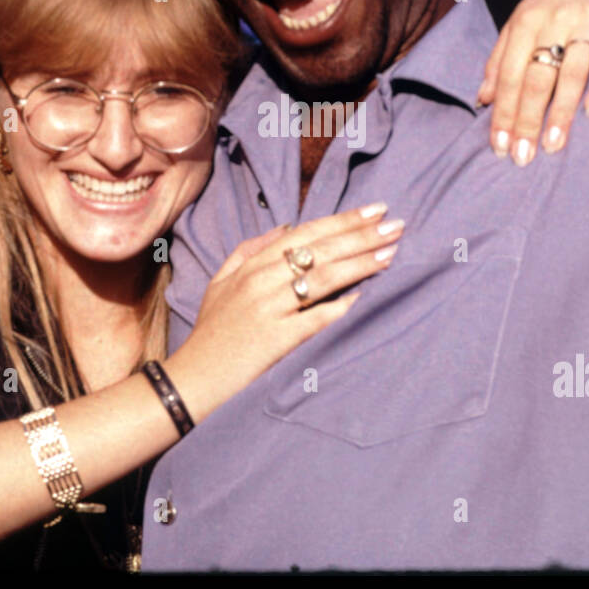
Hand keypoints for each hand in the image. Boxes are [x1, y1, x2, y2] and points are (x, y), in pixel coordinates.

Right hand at [165, 203, 403, 418]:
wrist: (192, 379)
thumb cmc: (212, 332)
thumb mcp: (221, 282)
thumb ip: (250, 250)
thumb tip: (286, 229)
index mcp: (252, 265)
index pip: (307, 233)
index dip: (343, 220)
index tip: (376, 209)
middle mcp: (261, 281)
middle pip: (320, 251)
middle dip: (362, 235)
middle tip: (396, 225)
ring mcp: (268, 309)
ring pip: (322, 278)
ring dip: (360, 264)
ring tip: (391, 252)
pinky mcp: (275, 340)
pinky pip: (315, 319)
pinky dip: (339, 308)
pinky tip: (363, 297)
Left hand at [478, 0, 588, 164]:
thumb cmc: (554, 7)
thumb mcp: (521, 24)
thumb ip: (500, 59)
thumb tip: (482, 100)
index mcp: (525, 21)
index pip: (508, 75)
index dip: (502, 113)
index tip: (499, 146)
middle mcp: (554, 19)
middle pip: (535, 78)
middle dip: (527, 120)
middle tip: (523, 157)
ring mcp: (587, 22)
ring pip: (570, 72)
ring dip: (561, 112)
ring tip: (553, 145)